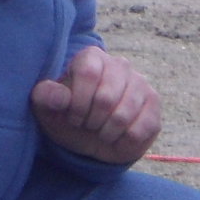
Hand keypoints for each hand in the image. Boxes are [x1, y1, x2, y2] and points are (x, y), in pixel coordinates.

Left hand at [32, 45, 161, 164]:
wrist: (91, 138)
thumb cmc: (68, 118)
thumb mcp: (47, 109)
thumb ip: (45, 97)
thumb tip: (60, 98)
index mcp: (92, 58)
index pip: (88, 74)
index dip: (78, 103)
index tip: (72, 117)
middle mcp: (120, 64)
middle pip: (106, 98)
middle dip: (91, 121)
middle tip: (88, 125)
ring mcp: (140, 83)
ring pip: (123, 116)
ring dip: (106, 133)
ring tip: (100, 131)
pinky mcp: (153, 104)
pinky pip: (139, 129)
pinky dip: (123, 142)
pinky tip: (117, 137)